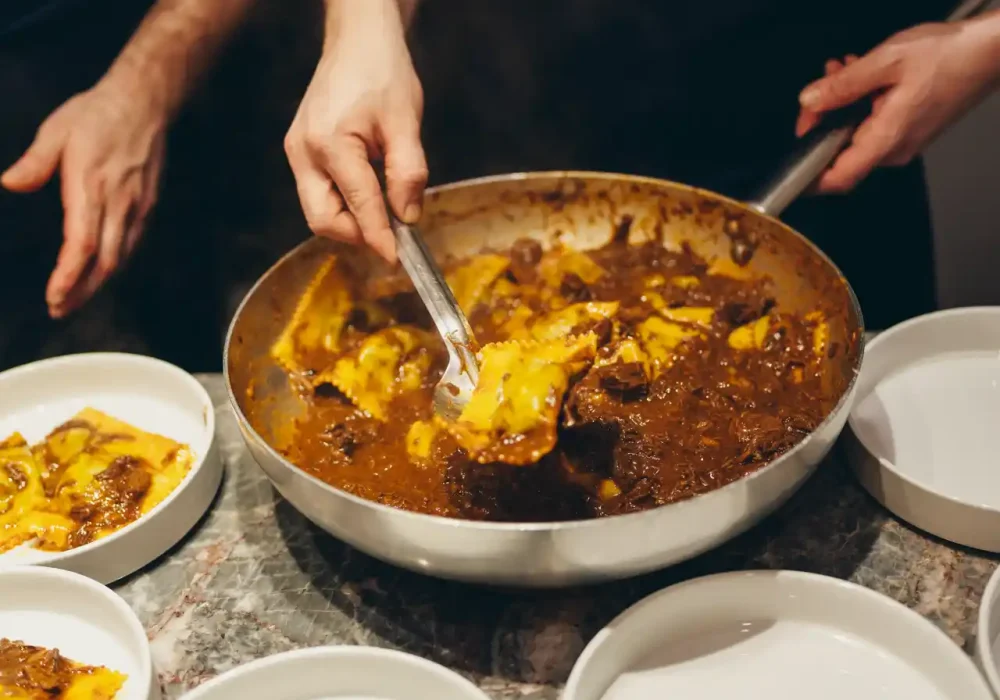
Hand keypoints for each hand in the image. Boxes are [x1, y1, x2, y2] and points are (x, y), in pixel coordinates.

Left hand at [2, 78, 165, 317]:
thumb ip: (35, 162)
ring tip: (76, 298)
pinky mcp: (147, 207)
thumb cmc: (99, 114)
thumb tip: (10, 183)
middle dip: (82, 291)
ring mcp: (137, 207)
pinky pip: (131, 244)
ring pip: (120, 258)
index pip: (82, 243)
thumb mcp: (57, 130)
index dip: (69, 275)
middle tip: (60, 310)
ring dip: (98, 283)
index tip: (55, 296)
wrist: (145, 103)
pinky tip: (102, 270)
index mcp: (91, 186)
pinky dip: (115, 264)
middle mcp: (118, 203)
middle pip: (104, 262)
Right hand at [284, 3, 427, 262]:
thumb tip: (407, 217)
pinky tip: (370, 196)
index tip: (397, 259)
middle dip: (357, 235)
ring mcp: (298, 152)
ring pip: (319, 210)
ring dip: (351, 220)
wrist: (358, 42)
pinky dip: (344, 204)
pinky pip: (319, 193)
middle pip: (323, 219)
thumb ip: (408, 173)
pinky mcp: (301, 152)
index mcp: (330, 144)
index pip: (358, 206)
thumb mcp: (406, 123)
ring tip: (384, 213)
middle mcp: (305, 152)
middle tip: (391, 237)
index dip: (380, 238)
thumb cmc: (382, 73)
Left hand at [795, 16, 999, 192]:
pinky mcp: (909, 129)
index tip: (792, 158)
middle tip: (819, 92)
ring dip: (841, 105)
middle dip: (823, 121)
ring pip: (855, 134)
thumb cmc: (950, 55)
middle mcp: (894, 148)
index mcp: (886, 139)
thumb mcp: (887, 61)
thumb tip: (811, 100)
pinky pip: (873, 125)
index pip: (837, 178)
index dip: (808, 175)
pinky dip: (860, 103)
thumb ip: (843, 85)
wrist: (992, 50)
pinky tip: (861, 76)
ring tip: (842, 72)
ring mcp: (903, 141)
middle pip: (840, 152)